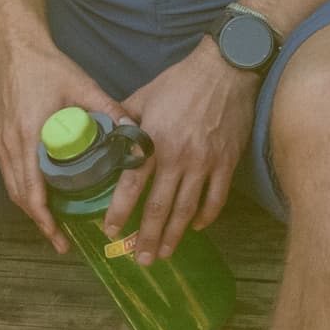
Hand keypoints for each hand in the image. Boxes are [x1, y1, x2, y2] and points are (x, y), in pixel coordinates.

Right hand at [0, 34, 129, 255]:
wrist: (14, 48)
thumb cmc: (46, 67)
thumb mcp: (82, 85)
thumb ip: (109, 107)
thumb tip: (135, 129)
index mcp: (30, 136)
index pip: (32, 190)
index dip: (45, 218)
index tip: (60, 237)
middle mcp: (11, 144)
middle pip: (19, 196)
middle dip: (39, 222)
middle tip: (61, 241)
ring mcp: (1, 141)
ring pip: (12, 187)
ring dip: (30, 208)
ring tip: (53, 224)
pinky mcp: (0, 136)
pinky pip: (9, 173)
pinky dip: (23, 191)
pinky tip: (40, 195)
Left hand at [106, 41, 253, 260]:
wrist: (225, 70)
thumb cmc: (180, 82)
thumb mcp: (143, 96)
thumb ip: (123, 121)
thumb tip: (102, 137)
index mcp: (153, 141)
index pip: (131, 184)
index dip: (119, 211)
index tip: (109, 232)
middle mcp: (178, 157)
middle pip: (159, 207)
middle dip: (147, 237)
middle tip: (139, 259)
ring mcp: (205, 163)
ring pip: (187, 209)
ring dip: (174, 235)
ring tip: (164, 254)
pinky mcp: (227, 163)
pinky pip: (216, 198)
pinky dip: (206, 217)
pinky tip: (195, 228)